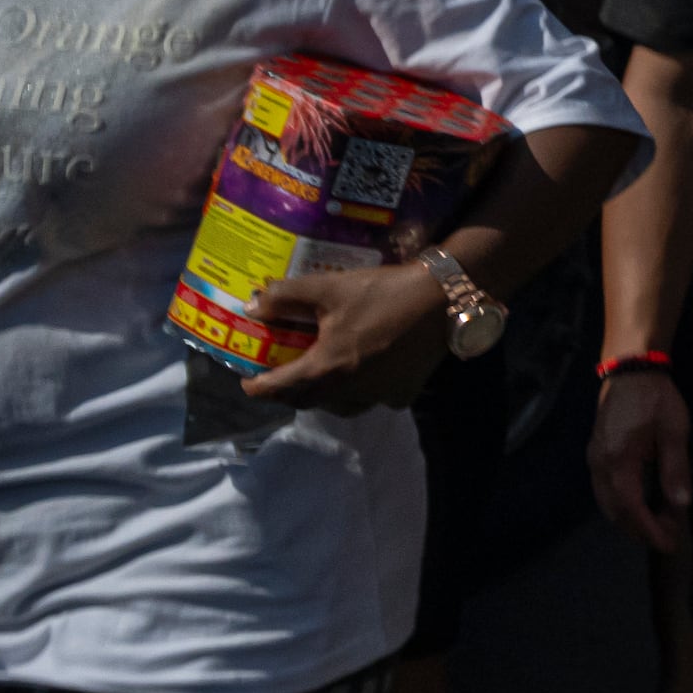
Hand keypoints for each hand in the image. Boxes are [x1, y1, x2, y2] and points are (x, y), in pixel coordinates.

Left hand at [238, 261, 454, 413]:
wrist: (445, 299)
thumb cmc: (383, 292)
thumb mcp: (329, 287)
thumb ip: (287, 297)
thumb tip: (253, 307)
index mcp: (326, 369)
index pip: (278, 389)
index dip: (257, 387)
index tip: (247, 383)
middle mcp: (349, 391)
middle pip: (308, 401)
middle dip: (291, 391)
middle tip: (284, 374)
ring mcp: (379, 396)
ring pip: (340, 405)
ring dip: (325, 395)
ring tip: (324, 376)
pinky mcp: (404, 393)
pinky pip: (373, 400)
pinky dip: (362, 391)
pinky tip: (367, 373)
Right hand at [589, 367, 692, 553]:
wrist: (630, 371)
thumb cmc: (656, 399)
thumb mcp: (674, 431)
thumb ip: (676, 468)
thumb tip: (681, 504)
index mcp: (618, 459)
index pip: (631, 507)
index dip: (649, 529)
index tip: (667, 544)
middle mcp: (600, 464)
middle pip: (615, 511)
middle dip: (641, 529)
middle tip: (668, 537)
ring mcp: (594, 460)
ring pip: (606, 503)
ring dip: (629, 520)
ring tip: (657, 526)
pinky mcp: (596, 455)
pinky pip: (604, 492)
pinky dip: (621, 506)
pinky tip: (639, 508)